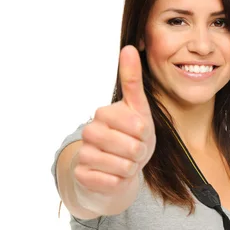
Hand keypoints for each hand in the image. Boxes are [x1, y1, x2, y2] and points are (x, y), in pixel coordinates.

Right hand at [75, 45, 155, 197]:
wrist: (116, 169)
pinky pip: (112, 182)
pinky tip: (115, 176)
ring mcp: (84, 154)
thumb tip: (130, 47)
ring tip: (125, 163)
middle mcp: (88, 132)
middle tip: (133, 152)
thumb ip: (133, 80)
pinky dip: (120, 182)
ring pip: (123, 166)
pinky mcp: (83, 176)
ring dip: (131, 168)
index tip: (139, 134)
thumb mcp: (138, 109)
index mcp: (103, 113)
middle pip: (132, 147)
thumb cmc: (130, 138)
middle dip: (140, 154)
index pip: (139, 126)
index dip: (146, 135)